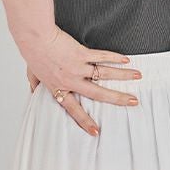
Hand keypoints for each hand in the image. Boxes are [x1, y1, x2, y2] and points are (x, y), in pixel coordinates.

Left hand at [21, 27, 142, 135]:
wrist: (35, 38)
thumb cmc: (33, 54)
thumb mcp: (32, 75)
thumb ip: (36, 86)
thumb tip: (33, 92)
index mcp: (59, 89)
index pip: (74, 110)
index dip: (85, 121)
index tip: (96, 132)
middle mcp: (71, 81)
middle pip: (98, 94)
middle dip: (118, 99)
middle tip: (133, 102)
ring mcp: (78, 67)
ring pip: (105, 74)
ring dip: (123, 76)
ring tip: (137, 76)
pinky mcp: (81, 53)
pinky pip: (101, 57)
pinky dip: (115, 58)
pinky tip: (126, 59)